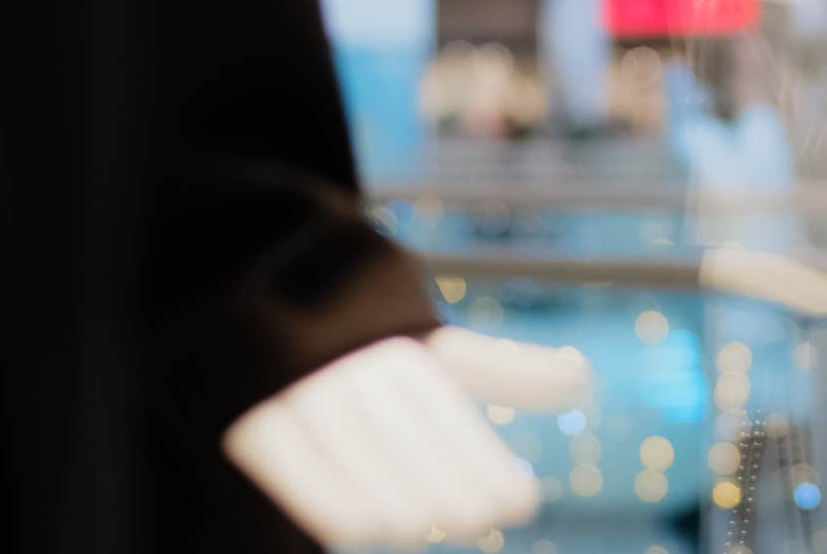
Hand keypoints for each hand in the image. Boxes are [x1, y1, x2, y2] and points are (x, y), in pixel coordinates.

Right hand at [221, 326, 592, 549]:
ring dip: (386, 490)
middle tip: (481, 516)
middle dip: (444, 477)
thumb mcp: (435, 345)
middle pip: (402, 429)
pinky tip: (359, 528)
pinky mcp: (244, 416)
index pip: (446, 412)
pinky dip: (320, 492)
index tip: (521, 500)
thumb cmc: (371, 338)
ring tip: (423, 525)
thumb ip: (503, 366)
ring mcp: (296, 385)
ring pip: (346, 442)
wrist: (259, 296)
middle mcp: (350, 361)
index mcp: (401, 346)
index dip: (483, 457)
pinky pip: (280, 455)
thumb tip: (582, 378)